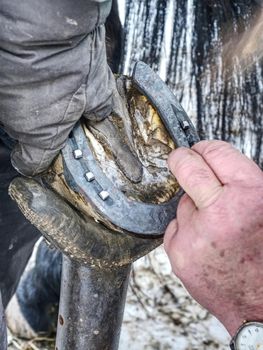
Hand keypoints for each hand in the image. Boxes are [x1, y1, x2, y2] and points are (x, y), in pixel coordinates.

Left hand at [164, 140, 262, 335]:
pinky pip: (174, 226)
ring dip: (193, 207)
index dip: (205, 148)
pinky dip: (186, 229)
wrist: (262, 305)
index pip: (216, 151)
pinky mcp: (179, 254)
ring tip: (215, 227)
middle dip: (182, 159)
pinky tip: (204, 243)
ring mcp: (195, 235)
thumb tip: (211, 159)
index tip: (198, 150)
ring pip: (182, 202)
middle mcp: (222, 213)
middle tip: (181, 158)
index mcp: (252, 196)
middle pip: (186, 166)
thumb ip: (242, 182)